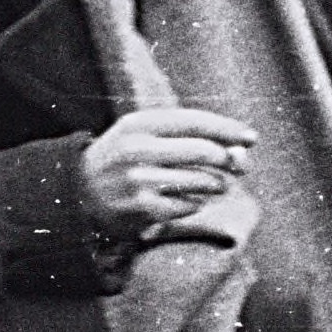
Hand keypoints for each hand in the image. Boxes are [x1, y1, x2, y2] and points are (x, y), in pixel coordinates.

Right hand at [81, 107, 258, 242]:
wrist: (79, 193)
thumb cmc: (124, 159)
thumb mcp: (143, 134)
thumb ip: (187, 135)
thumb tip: (241, 149)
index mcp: (138, 124)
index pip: (195, 122)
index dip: (228, 129)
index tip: (251, 138)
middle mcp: (137, 150)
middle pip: (205, 152)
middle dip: (229, 159)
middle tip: (239, 166)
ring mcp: (139, 181)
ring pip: (203, 181)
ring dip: (218, 184)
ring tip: (215, 184)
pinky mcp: (144, 210)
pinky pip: (191, 205)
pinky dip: (198, 203)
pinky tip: (188, 200)